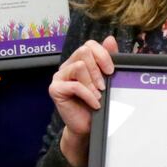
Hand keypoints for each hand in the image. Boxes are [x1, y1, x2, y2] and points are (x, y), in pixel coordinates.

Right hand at [47, 37, 116, 166]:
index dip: (102, 55)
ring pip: (79, 66)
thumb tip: (110, 39)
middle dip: (97, 69)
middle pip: (83, 51)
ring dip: (92, 83)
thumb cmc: (96, 103)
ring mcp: (59, 77)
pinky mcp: (55, 89)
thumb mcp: (105, 79)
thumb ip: (107, 59)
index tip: (111, 71)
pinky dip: (88, 95)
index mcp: (79, 61)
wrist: (87, 126)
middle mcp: (67, 66)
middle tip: (103, 86)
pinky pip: (75, 85)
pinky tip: (94, 104)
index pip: (89, 45)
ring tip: (97, 96)